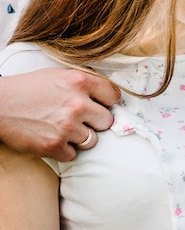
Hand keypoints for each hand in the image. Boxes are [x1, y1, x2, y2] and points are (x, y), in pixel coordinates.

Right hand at [0, 68, 119, 160]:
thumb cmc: (27, 89)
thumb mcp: (57, 75)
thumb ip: (82, 84)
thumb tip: (106, 97)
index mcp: (78, 81)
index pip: (113, 96)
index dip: (108, 103)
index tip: (102, 107)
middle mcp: (76, 104)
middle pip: (107, 121)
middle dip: (95, 123)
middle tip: (79, 121)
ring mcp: (67, 126)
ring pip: (92, 141)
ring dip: (80, 138)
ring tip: (62, 129)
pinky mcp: (56, 145)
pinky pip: (74, 155)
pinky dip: (64, 150)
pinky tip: (52, 138)